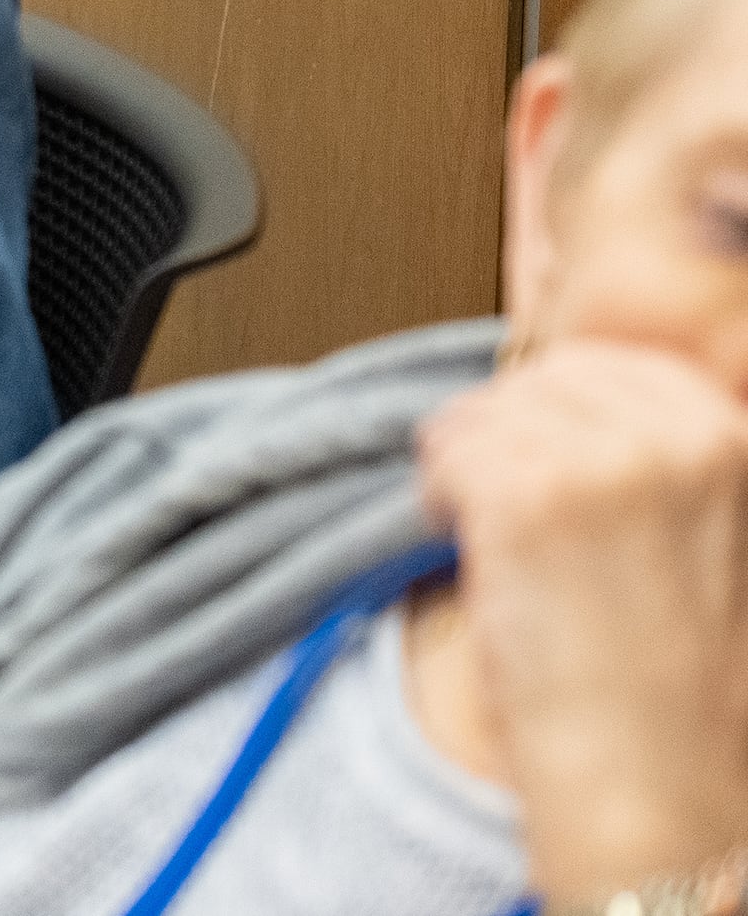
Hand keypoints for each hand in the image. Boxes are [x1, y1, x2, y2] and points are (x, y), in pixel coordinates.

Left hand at [422, 337, 747, 903]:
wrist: (660, 794)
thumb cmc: (672, 684)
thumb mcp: (696, 538)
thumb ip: (648, 455)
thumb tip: (559, 384)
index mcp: (728, 435)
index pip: (602, 361)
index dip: (552, 416)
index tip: (546, 471)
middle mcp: (678, 433)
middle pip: (534, 376)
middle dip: (505, 438)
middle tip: (514, 523)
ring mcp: (603, 458)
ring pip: (479, 410)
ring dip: (467, 470)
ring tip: (502, 550)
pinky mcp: (527, 494)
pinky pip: (441, 450)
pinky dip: (436, 500)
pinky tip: (472, 553)